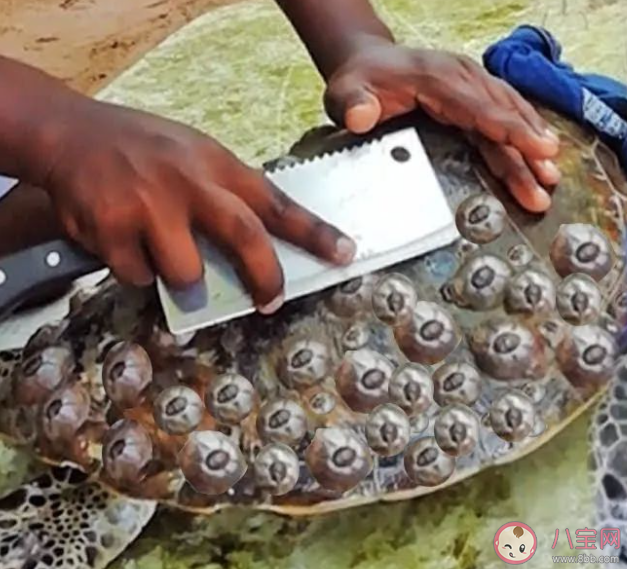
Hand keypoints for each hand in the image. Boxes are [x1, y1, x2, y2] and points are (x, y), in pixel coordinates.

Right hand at [37, 99, 355, 311]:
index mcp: (218, 165)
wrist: (70, 134)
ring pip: (187, 273)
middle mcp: (191, 183)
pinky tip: (123, 241)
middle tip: (270, 301)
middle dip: (265, 278)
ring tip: (159, 250)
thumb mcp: (193, 156)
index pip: (277, 203)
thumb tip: (254, 249)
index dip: (314, 232)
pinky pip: (138, 276)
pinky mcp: (113, 228)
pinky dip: (135, 270)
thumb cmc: (142, 149)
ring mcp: (151, 205)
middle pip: (245, 239)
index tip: (344, 253)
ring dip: (179, 277)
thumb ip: (224, 195)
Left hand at [324, 40, 560, 211]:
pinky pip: (501, 115)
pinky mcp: (470, 97)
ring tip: (549, 176)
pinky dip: (520, 136)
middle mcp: (460, 79)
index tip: (538, 148)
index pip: (479, 107)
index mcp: (436, 79)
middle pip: (502, 113)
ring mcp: (468, 86)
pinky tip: (534, 157)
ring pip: (508, 114)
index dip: (510, 129)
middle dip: (527, 147)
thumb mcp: (346, 92)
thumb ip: (352, 105)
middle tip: (548, 179)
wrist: (367, 64)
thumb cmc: (359, 81)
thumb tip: (360, 117)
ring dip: (529, 145)